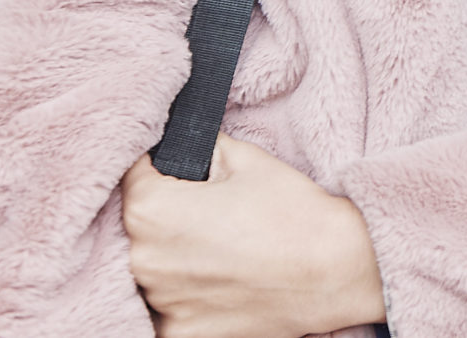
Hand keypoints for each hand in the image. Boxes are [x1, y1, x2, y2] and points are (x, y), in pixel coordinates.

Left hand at [121, 137, 385, 337]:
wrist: (335, 270)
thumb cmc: (292, 213)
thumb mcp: (246, 158)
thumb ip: (198, 150)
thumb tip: (181, 148)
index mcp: (151, 210)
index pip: (131, 178)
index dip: (159, 169)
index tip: (183, 174)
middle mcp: (143, 261)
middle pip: (137, 227)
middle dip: (165, 215)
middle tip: (209, 211)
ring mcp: (160, 303)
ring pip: (152, 268)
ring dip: (174, 257)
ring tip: (221, 248)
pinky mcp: (180, 334)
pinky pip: (167, 308)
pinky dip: (186, 295)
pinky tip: (220, 281)